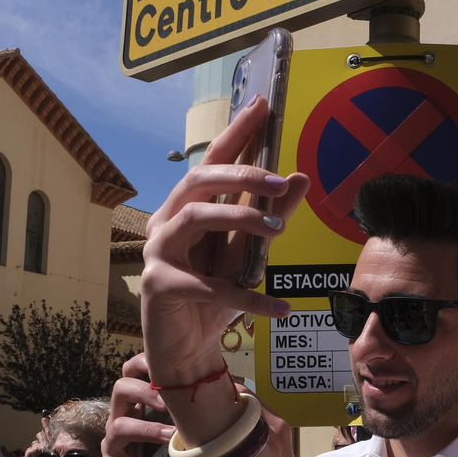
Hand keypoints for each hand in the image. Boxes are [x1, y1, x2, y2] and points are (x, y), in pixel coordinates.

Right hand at [101, 353, 190, 456]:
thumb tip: (234, 398)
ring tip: (173, 438)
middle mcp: (119, 421)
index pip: (130, 374)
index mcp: (136, 407)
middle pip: (120, 390)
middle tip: (169, 403)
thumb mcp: (180, 439)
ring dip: (150, 430)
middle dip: (144, 391)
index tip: (167, 364)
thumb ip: (193, 419)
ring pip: (121, 427)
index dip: (143, 363)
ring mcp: (112, 447)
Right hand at [141, 96, 311, 382]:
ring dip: (239, 218)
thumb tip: (300, 178)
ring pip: (194, 217)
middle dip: (239, 174)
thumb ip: (271, 217)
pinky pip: (208, 286)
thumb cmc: (212, 299)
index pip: (211, 162)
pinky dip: (248, 298)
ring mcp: (157, 253)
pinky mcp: (158, 287)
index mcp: (185, 209)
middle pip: (197, 181)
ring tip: (277, 229)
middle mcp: (166, 223)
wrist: (186, 352)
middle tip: (280, 182)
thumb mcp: (247, 256)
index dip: (235, 133)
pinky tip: (281, 309)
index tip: (262, 105)